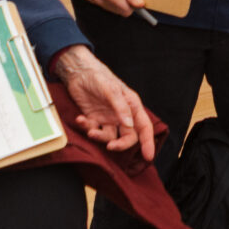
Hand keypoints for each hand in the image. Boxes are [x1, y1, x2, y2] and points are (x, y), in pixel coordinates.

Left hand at [51, 45, 156, 160]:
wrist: (79, 72)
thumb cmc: (99, 76)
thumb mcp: (111, 89)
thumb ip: (121, 107)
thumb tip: (129, 125)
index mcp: (132, 106)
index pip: (144, 127)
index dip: (148, 142)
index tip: (148, 156)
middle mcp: (122, 115)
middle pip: (128, 137)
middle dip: (121, 144)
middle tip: (111, 146)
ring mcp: (108, 119)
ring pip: (109, 137)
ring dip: (100, 137)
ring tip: (90, 131)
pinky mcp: (94, 120)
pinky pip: (93, 130)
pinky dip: (86, 128)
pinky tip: (80, 119)